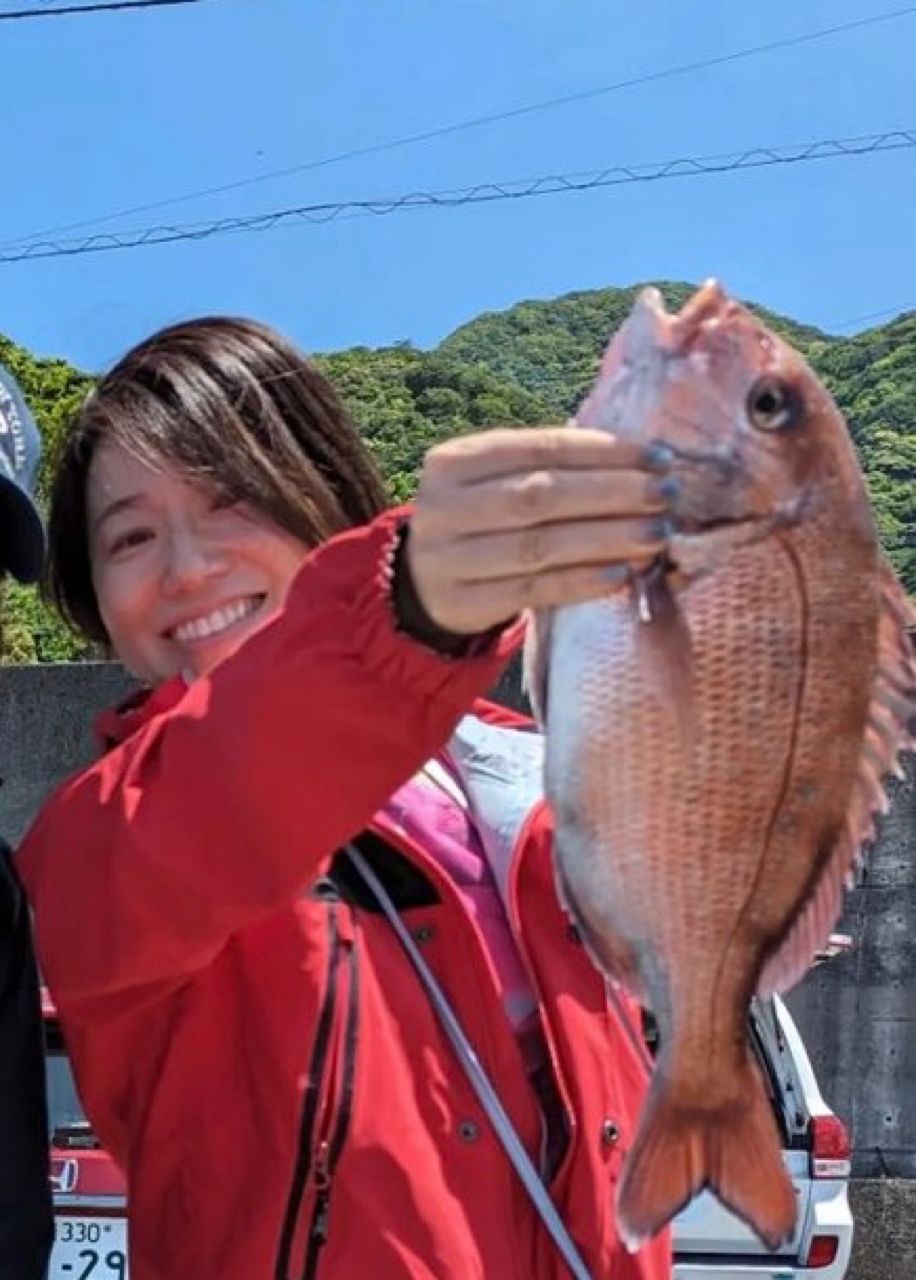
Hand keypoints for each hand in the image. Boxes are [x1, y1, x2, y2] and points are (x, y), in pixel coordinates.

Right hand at [406, 426, 674, 635]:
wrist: (422, 584)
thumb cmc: (481, 522)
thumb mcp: (495, 483)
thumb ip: (548, 468)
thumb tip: (639, 462)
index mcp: (454, 460)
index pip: (539, 448)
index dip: (604, 452)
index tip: (659, 457)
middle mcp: (445, 507)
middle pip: (540, 495)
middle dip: (612, 493)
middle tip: (666, 496)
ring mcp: (450, 559)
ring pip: (540, 545)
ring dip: (607, 538)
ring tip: (657, 534)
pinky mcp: (465, 603)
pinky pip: (534, 590)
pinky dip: (582, 581)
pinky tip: (623, 574)